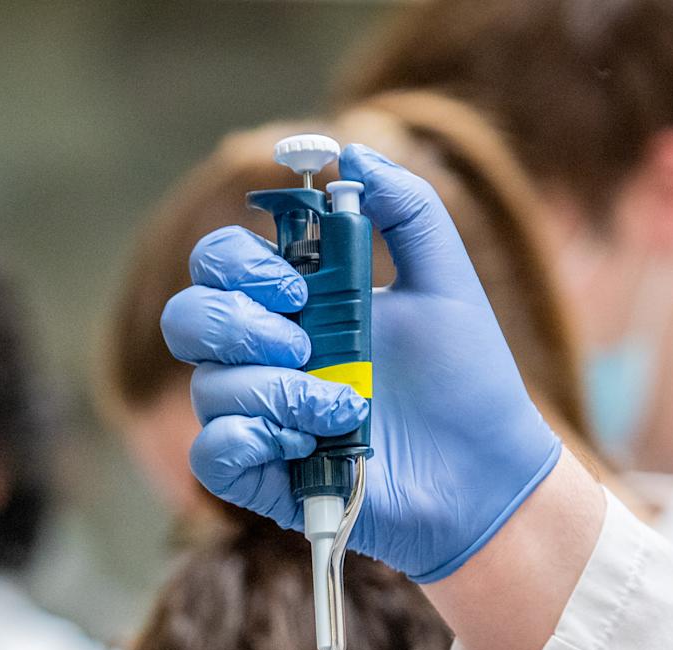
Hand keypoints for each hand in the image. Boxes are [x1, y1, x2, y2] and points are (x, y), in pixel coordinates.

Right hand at [160, 144, 564, 582]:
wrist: (486, 476)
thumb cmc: (468, 382)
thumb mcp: (447, 282)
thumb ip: (408, 208)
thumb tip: (349, 150)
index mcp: (296, 304)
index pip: (219, 264)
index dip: (239, 264)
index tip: (299, 283)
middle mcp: (264, 356)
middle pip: (186, 318)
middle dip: (238, 323)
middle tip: (305, 344)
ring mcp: (257, 417)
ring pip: (207, 387)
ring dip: (275, 391)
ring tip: (344, 408)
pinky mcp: (259, 476)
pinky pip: (210, 452)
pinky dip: (251, 439)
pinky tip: (308, 444)